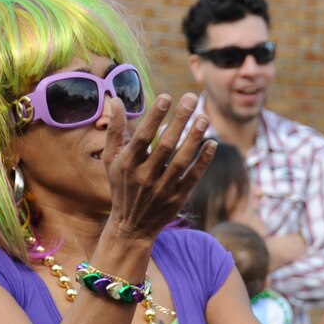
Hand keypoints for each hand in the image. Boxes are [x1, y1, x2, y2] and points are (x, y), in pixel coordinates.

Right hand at [103, 94, 216, 242]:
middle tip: (192, 98)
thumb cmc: (121, 186)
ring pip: (182, 161)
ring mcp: (163, 188)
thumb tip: (116, 99)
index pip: (143, 136)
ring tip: (204, 117)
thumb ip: (115, 130)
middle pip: (166, 145)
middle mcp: (145, 176)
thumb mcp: (111, 160)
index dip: (155, 116)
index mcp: (128, 164)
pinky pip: (193, 177)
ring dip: (194, 139)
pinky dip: (203, 162)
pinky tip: (212, 144)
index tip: (167, 96)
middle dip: (180, 120)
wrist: (132, 227)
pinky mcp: (177, 198)